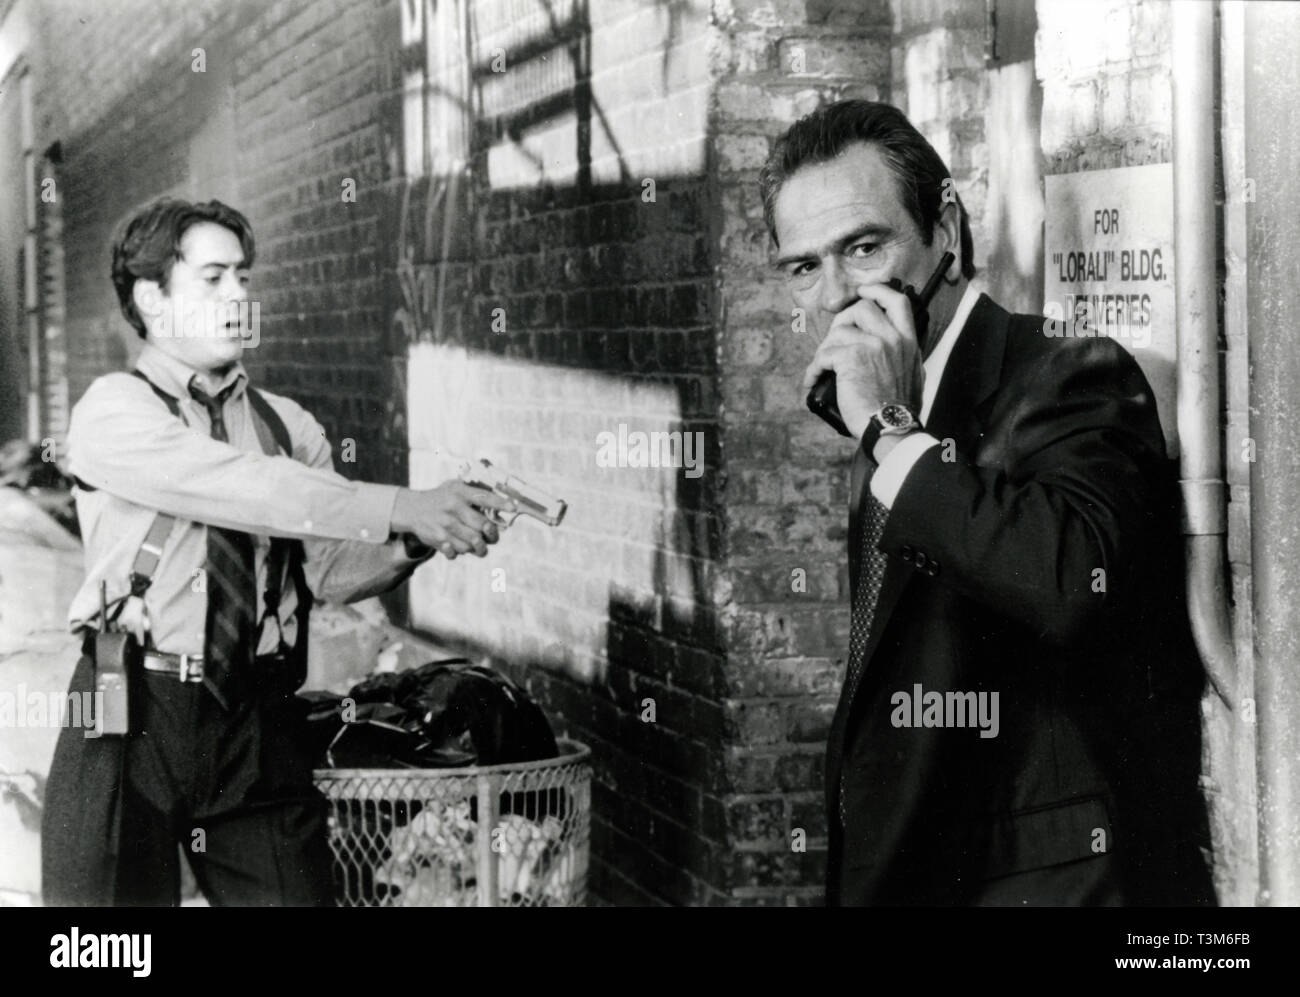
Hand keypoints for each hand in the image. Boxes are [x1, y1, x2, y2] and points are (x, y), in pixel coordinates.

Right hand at [391, 482, 513, 559]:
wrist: (412, 508)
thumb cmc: (441, 497)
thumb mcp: (456, 487)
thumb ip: (476, 492)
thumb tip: (503, 503)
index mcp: (460, 493)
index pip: (484, 497)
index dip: (501, 503)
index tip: (513, 508)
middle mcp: (453, 508)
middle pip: (482, 525)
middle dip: (492, 533)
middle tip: (493, 534)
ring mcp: (445, 525)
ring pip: (473, 542)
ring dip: (480, 546)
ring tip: (480, 544)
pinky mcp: (438, 539)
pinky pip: (457, 552)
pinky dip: (463, 552)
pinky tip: (461, 546)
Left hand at [801, 282, 923, 439]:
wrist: (891, 427)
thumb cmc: (899, 410)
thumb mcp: (912, 375)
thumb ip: (902, 356)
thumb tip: (891, 349)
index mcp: (907, 341)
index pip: (897, 302)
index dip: (877, 290)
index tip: (863, 291)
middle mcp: (892, 338)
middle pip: (862, 308)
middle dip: (842, 321)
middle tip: (833, 340)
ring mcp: (872, 345)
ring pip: (839, 331)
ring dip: (825, 350)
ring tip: (821, 369)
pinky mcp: (851, 357)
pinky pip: (824, 354)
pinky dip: (813, 369)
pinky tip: (813, 381)